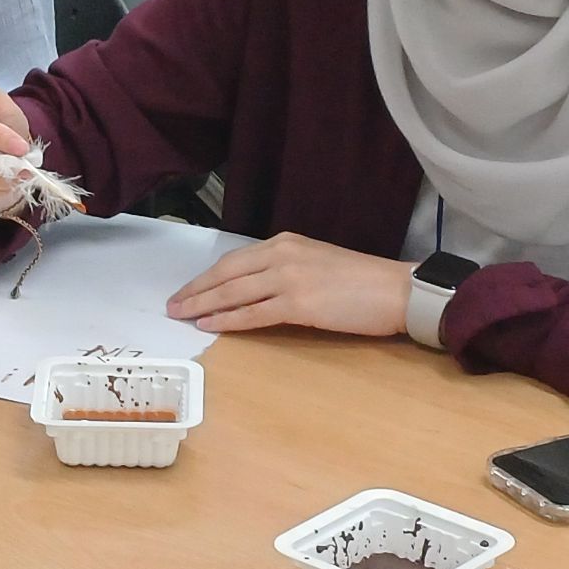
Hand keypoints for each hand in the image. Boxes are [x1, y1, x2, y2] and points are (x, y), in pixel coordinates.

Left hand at [165, 233, 412, 340]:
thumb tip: (255, 289)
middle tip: (172, 305)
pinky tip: (209, 325)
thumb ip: (287, 270)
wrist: (397, 289)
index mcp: (286, 243)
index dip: (206, 277)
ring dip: (202, 305)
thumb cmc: (363, 282)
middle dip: (195, 290)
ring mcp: (289, 278)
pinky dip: (227, 320)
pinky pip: (253, 313)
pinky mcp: (298, 303)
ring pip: (233, 292)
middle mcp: (282, 254)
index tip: (186, 289)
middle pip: (226, 273)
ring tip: (181, 316)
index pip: (234, 260)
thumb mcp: (317, 263)